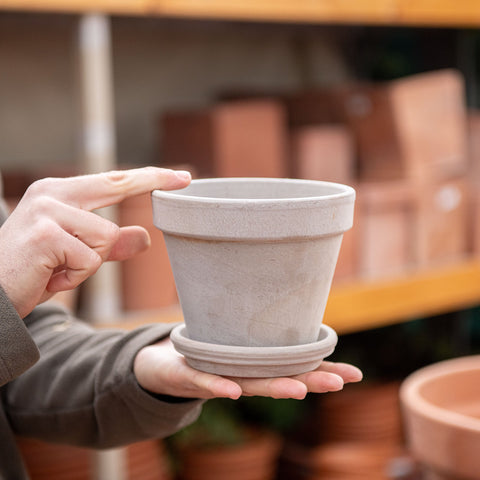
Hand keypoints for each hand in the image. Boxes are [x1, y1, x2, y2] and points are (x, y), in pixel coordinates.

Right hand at [0, 167, 190, 317]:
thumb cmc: (33, 272)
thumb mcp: (77, 256)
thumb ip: (111, 245)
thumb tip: (145, 235)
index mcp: (58, 193)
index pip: (113, 181)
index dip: (149, 178)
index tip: (181, 177)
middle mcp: (52, 193)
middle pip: (117, 185)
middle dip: (153, 182)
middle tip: (186, 178)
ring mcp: (47, 211)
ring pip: (107, 237)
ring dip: (89, 264)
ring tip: (58, 269)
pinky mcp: (46, 235)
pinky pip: (90, 259)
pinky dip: (76, 277)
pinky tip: (50, 277)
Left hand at [134, 338, 362, 399]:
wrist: (163, 368)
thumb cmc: (206, 352)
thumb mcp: (235, 334)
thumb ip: (256, 326)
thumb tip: (281, 301)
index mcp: (258, 364)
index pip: (295, 367)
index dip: (325, 370)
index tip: (355, 375)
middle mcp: (245, 375)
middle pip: (281, 378)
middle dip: (310, 381)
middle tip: (339, 384)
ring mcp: (222, 376)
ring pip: (251, 383)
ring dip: (275, 387)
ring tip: (300, 389)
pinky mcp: (193, 375)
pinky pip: (206, 380)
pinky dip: (220, 385)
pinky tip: (233, 391)